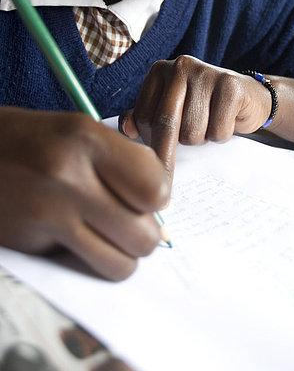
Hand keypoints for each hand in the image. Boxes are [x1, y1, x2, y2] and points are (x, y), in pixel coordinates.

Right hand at [0, 107, 168, 280]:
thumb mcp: (78, 129)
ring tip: (106, 232)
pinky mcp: (30, 245)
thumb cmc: (31, 137)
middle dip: (144, 231)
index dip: (157, 196)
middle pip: (143, 235)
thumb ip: (123, 161)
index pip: (155, 188)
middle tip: (128, 217)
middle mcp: (68, 178)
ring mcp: (47, 216)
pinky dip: (87, 258)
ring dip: (120, 254)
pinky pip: (83, 267)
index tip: (146, 194)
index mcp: (85, 138)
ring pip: (119, 265)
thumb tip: (160, 204)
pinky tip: (74, 234)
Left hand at [120, 55, 270, 176]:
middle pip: (167, 124)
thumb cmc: (204, 107)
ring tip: (210, 122)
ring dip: (202, 138)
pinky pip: (217, 131)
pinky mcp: (231, 85)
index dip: (155, 138)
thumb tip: (127, 130)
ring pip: (192, 132)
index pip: (144, 117)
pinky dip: (222, 135)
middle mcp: (181, 65)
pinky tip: (228, 119)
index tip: (168, 138)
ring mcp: (206, 72)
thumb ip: (144, 118)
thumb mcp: (170, 110)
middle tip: (189, 138)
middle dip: (177, 142)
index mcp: (160, 70)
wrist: (249, 98)